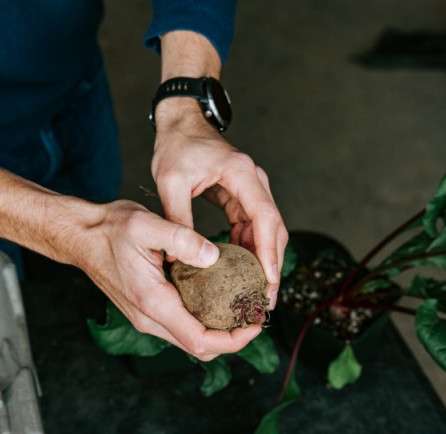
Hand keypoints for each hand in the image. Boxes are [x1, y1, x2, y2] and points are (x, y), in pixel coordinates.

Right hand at [78, 199, 262, 359]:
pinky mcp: (149, 311)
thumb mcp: (145, 224)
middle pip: (200, 348)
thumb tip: (214, 256)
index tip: (256, 324)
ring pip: (192, 340)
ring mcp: (148, 318)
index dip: (234, 340)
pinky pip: (183, 326)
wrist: (81, 237)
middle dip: (233, 339)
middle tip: (256, 315)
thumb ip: (181, 239)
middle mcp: (150, 319)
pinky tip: (220, 298)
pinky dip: (206, 321)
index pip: (200, 340)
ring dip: (220, 332)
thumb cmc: (109, 229)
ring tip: (243, 308)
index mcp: (153, 303)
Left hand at [152, 100, 288, 309]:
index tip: (268, 280)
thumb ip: (177, 217)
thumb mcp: (170, 179)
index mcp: (242, 174)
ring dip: (264, 262)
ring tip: (258, 294)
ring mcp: (252, 190)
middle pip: (275, 229)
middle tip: (267, 299)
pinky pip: (253, 229)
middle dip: (273, 265)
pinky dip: (251, 251)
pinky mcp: (244, 198)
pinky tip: (243, 272)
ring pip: (268, 232)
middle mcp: (254, 182)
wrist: (182, 123)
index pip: (265, 217)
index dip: (268, 252)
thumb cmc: (176, 146)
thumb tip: (178, 258)